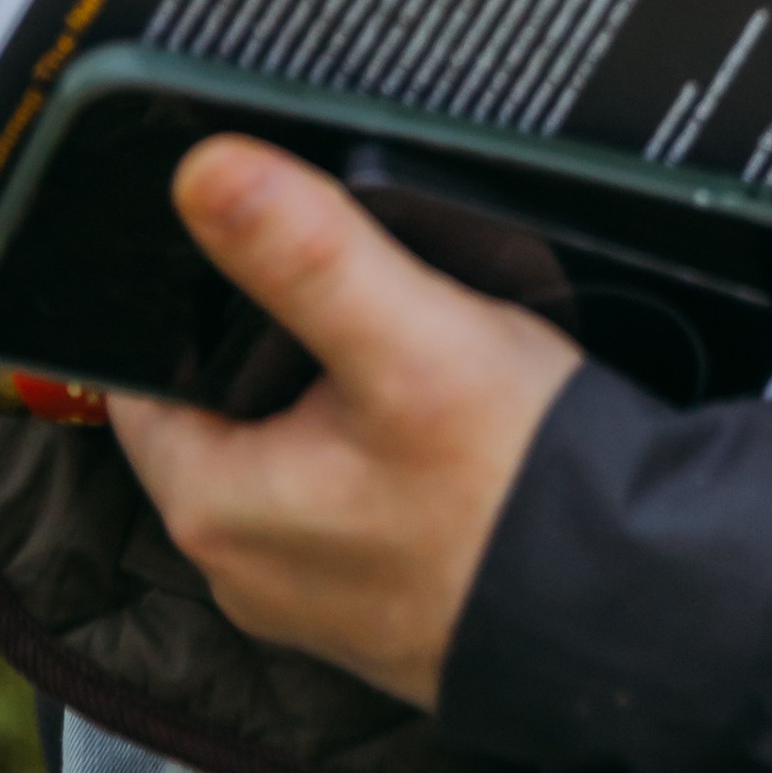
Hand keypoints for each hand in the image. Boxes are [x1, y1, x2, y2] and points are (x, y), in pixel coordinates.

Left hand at [109, 138, 580, 708]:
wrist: (628, 604)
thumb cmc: (511, 483)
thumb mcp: (408, 338)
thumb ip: (304, 251)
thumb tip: (202, 168)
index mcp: (212, 507)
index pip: (143, 370)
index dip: (183, 286)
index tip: (241, 224)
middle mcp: (243, 564)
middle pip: (219, 403)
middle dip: (266, 330)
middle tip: (332, 257)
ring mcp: (311, 590)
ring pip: (286, 444)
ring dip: (326, 386)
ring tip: (394, 321)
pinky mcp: (375, 596)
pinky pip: (342, 491)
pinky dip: (373, 441)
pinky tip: (433, 405)